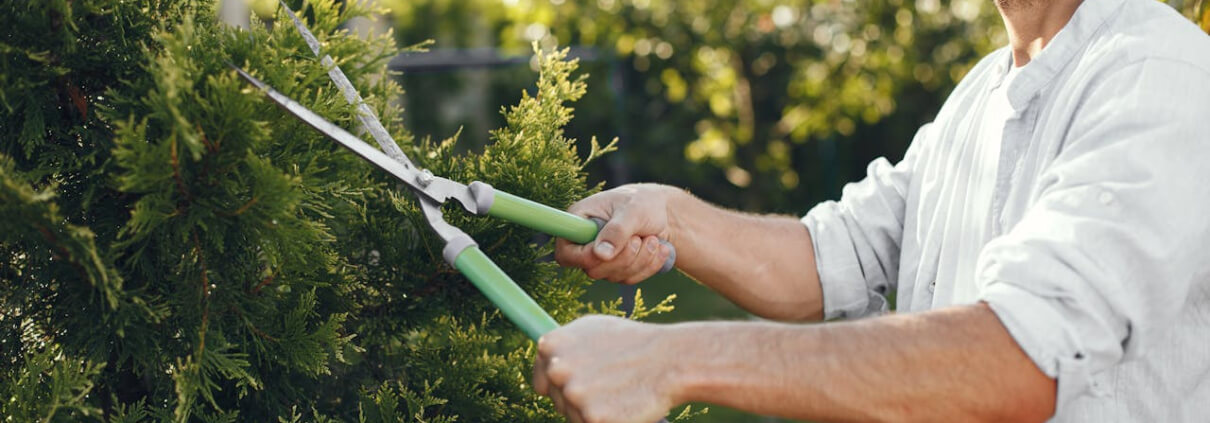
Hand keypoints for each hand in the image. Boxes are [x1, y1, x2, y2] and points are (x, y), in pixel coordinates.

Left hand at [533, 315, 681, 422]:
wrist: (669, 360)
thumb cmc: (633, 343)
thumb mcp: (592, 329)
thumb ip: (564, 345)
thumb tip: (548, 360)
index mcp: (551, 346)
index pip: (540, 382)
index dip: (561, 387)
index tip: (580, 387)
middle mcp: (557, 369)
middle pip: (557, 401)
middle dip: (578, 400)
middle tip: (608, 388)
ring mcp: (573, 395)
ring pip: (574, 417)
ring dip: (592, 413)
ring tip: (617, 394)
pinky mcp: (592, 418)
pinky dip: (608, 422)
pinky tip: (622, 407)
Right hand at [555, 184, 677, 283]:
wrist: (663, 212)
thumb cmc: (643, 202)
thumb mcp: (633, 210)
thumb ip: (617, 231)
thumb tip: (601, 255)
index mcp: (579, 220)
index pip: (565, 252)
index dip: (584, 258)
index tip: (607, 252)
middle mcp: (586, 242)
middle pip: (593, 269)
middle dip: (623, 258)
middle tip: (639, 238)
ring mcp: (601, 259)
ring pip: (614, 276)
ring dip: (640, 260)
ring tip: (653, 239)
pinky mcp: (618, 269)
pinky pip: (630, 279)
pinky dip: (649, 265)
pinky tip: (659, 249)